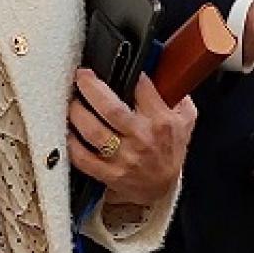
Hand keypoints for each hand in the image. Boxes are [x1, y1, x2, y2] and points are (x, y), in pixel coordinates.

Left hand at [68, 68, 195, 205]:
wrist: (161, 188)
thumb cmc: (169, 150)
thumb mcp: (185, 119)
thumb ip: (176, 94)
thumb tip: (162, 69)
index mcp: (161, 121)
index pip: (142, 88)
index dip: (128, 73)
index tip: (116, 64)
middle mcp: (141, 138)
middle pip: (110, 109)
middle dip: (91, 88)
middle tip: (81, 76)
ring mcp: (124, 158)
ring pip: (93, 131)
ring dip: (77, 112)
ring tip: (72, 101)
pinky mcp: (108, 173)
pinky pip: (82, 157)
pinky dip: (71, 142)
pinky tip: (68, 130)